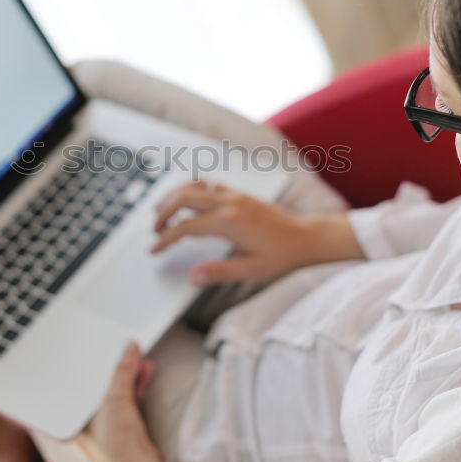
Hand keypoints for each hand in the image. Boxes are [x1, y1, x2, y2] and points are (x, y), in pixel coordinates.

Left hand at [75, 342, 192, 461]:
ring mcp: (108, 422)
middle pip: (99, 384)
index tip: (98, 346)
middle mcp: (88, 418)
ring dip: (129, 373)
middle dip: (113, 366)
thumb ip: (123, 371)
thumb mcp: (114, 398)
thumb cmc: (113, 442)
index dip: (89, 363)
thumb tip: (129, 348)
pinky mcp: (126, 425)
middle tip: (121, 347)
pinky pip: (130, 397)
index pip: (79, 382)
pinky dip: (137, 384)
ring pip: (117, 389)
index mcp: (75, 415)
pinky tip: (145, 370)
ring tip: (137, 355)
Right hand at [150, 180, 363, 285]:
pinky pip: (208, 184)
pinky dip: (191, 190)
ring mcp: (234, 195)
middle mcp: (229, 203)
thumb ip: (219, 272)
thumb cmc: (282, 256)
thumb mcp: (252, 270)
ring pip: (194, 186)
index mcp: (230, 223)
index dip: (165, 239)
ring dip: (173, 197)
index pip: (186, 228)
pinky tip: (186, 201)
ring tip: (161, 213)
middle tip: (154, 230)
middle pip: (183, 198)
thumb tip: (192, 277)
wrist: (307, 237)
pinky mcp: (239, 194)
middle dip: (163, 212)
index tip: (154, 250)